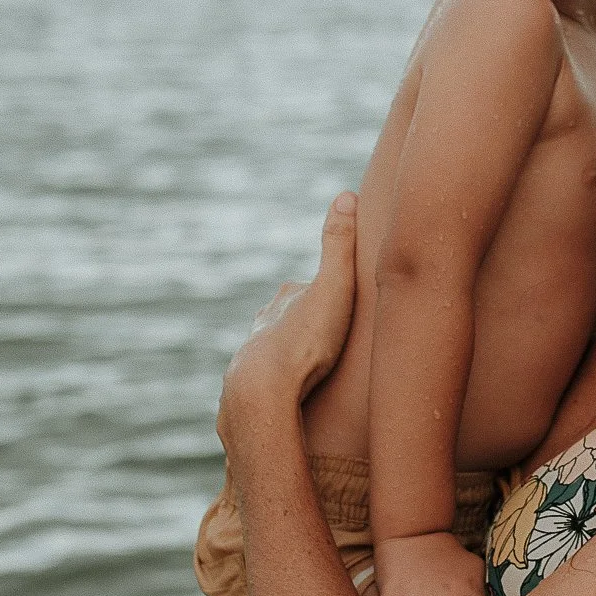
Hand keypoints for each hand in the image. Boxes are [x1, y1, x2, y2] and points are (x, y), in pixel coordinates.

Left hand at [219, 192, 356, 450]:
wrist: (262, 394)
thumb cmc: (304, 342)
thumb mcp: (333, 288)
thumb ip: (339, 245)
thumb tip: (345, 193)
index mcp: (283, 302)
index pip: (301, 291)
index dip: (322, 296)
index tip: (338, 303)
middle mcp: (261, 327)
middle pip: (285, 322)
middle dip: (303, 328)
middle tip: (327, 341)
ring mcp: (252, 361)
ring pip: (274, 356)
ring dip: (291, 362)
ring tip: (311, 375)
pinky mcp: (249, 394)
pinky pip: (269, 389)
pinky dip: (281, 390)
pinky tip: (290, 402)